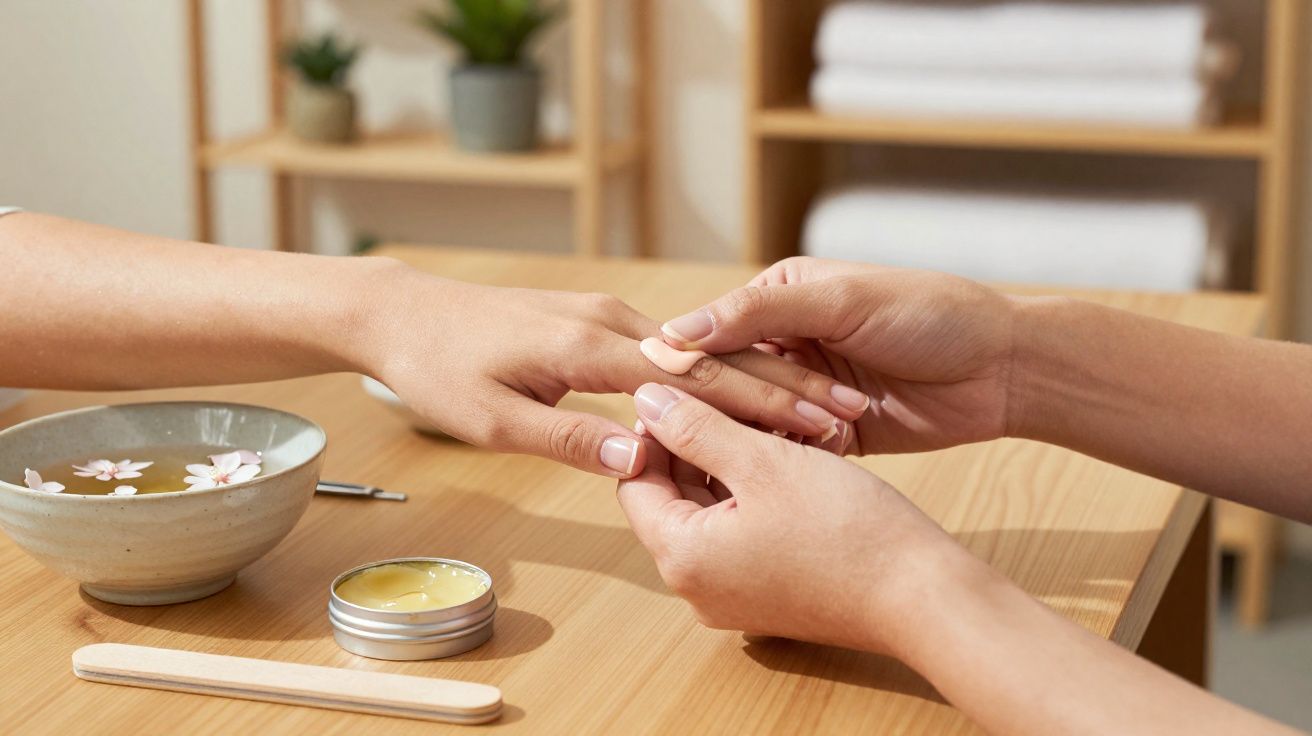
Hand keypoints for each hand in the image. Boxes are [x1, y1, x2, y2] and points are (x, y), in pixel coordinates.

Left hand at [359, 261, 868, 477]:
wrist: (403, 313)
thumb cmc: (441, 369)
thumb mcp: (493, 419)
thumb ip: (570, 436)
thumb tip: (642, 456)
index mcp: (589, 344)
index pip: (694, 380)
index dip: (759, 406)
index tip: (816, 425)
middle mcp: (610, 320)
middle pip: (714, 357)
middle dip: (783, 386)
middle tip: (847, 413)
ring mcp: (607, 315)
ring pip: (702, 350)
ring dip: (761, 377)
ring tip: (821, 403)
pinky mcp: (600, 320)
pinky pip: (674, 347)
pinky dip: (720, 368)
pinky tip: (750, 387)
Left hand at [616, 383, 959, 652]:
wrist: (922, 597)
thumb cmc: (847, 528)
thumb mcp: (763, 462)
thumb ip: (696, 428)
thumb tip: (644, 399)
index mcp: (682, 557)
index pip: (635, 481)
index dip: (654, 429)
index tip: (685, 389)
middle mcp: (697, 587)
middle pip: (669, 497)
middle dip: (692, 443)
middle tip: (725, 396)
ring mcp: (733, 596)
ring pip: (709, 511)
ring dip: (726, 464)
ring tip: (760, 420)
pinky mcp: (768, 594)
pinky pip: (740, 533)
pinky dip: (751, 493)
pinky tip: (783, 455)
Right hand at [658, 257, 1016, 453]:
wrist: (1004, 368)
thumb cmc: (930, 313)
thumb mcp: (842, 300)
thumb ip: (760, 312)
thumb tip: (676, 331)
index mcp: (778, 297)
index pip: (713, 333)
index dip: (687, 365)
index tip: (654, 394)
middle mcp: (785, 342)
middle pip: (729, 382)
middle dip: (724, 409)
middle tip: (694, 439)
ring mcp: (806, 390)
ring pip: (755, 421)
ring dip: (758, 438)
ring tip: (740, 460)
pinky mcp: (831, 434)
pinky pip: (791, 451)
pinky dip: (787, 461)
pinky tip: (777, 476)